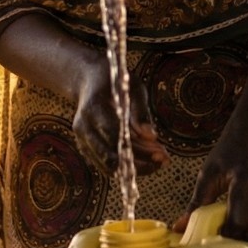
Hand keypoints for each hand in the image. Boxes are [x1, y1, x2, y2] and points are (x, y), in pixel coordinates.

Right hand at [71, 61, 168, 176]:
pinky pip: (107, 165)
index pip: (114, 135)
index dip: (138, 147)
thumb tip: (151, 136)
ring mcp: (82, 140)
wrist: (89, 80)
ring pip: (109, 166)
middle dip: (140, 162)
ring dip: (136, 167)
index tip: (161, 152)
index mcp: (93, 108)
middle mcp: (83, 128)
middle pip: (111, 156)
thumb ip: (141, 112)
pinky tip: (149, 159)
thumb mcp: (133, 88)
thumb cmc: (116, 82)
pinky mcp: (87, 149)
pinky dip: (128, 166)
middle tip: (165, 159)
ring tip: (161, 159)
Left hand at [172, 121, 247, 242]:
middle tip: (233, 231)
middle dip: (242, 237)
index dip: (227, 235)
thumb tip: (178, 229)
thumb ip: (196, 203)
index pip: (238, 224)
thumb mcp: (209, 174)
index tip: (220, 233)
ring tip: (247, 225)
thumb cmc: (229, 154)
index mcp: (245, 179)